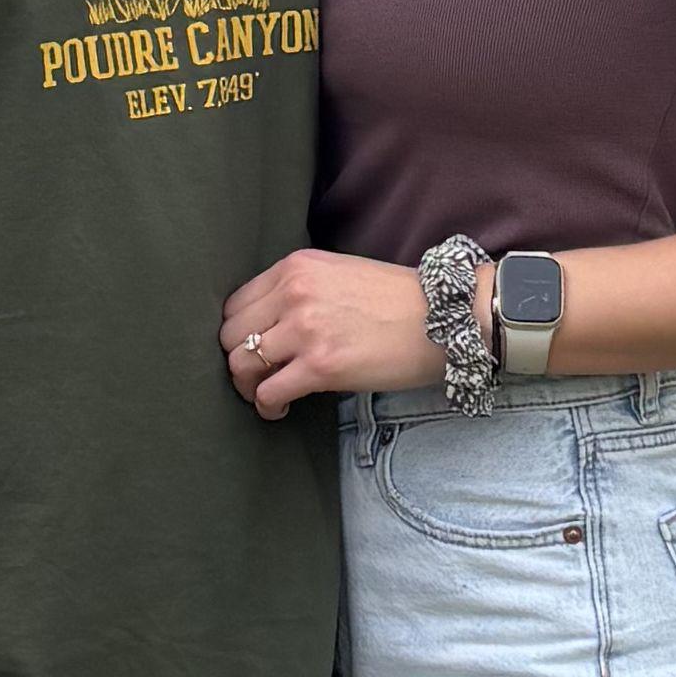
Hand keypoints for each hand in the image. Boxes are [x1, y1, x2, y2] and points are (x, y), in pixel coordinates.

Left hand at [218, 247, 442, 415]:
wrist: (444, 317)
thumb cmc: (398, 301)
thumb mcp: (340, 275)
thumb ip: (301, 291)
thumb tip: (269, 326)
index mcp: (296, 267)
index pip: (237, 303)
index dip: (239, 332)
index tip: (253, 350)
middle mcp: (294, 292)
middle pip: (231, 334)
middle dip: (238, 360)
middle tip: (258, 377)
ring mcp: (305, 328)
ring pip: (241, 364)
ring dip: (248, 386)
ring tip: (266, 395)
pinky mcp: (320, 365)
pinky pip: (268, 392)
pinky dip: (266, 406)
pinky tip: (280, 409)